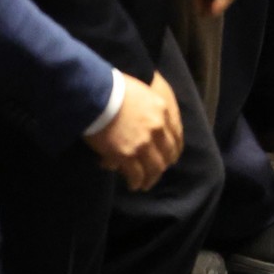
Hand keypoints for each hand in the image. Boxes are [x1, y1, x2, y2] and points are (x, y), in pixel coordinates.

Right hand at [85, 69, 183, 189]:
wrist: (97, 95)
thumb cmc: (115, 88)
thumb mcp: (142, 92)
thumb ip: (151, 108)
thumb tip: (147, 120)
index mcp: (163, 110)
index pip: (176, 134)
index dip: (174, 149)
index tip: (170, 156)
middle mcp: (157, 128)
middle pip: (167, 153)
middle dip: (163, 165)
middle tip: (156, 172)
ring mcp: (143, 143)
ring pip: (154, 168)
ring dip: (151, 179)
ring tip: (145, 184)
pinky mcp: (127, 156)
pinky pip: (136, 175)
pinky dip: (136, 182)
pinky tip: (133, 185)